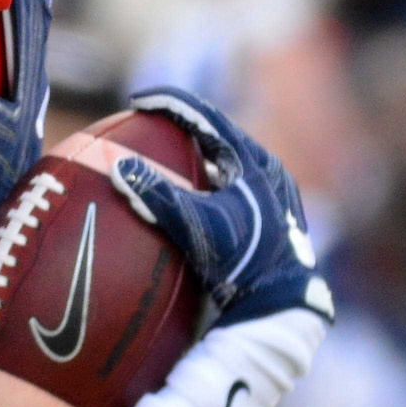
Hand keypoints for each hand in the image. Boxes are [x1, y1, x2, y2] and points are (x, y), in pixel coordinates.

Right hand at [117, 90, 334, 406]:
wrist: (286, 305)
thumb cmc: (247, 264)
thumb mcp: (199, 228)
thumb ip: (159, 198)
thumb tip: (119, 169)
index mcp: (254, 162)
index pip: (208, 117)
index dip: (172, 105)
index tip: (139, 101)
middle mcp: (268, 173)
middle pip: (219, 137)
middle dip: (184, 130)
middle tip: (151, 127)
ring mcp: (272, 198)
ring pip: (227, 165)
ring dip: (196, 160)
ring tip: (165, 162)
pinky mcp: (271, 222)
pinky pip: (231, 192)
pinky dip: (205, 189)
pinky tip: (188, 206)